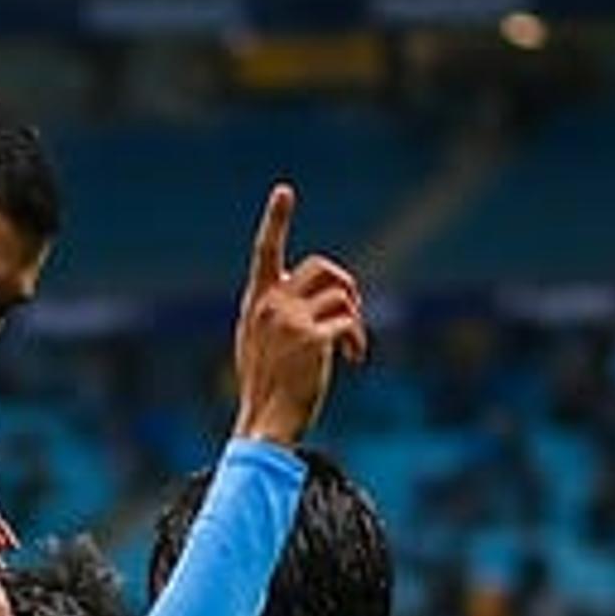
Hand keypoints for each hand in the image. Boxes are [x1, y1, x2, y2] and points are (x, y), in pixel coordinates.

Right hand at [229, 183, 371, 445]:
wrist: (265, 423)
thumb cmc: (267, 388)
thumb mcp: (260, 343)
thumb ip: (279, 313)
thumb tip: (324, 300)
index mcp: (256, 303)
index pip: (265, 252)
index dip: (275, 220)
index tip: (283, 192)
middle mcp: (270, 305)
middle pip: (323, 267)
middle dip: (346, 284)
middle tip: (353, 311)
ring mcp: (289, 321)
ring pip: (343, 295)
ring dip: (356, 319)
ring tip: (352, 347)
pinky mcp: (311, 339)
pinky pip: (350, 323)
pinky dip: (358, 340)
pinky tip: (355, 359)